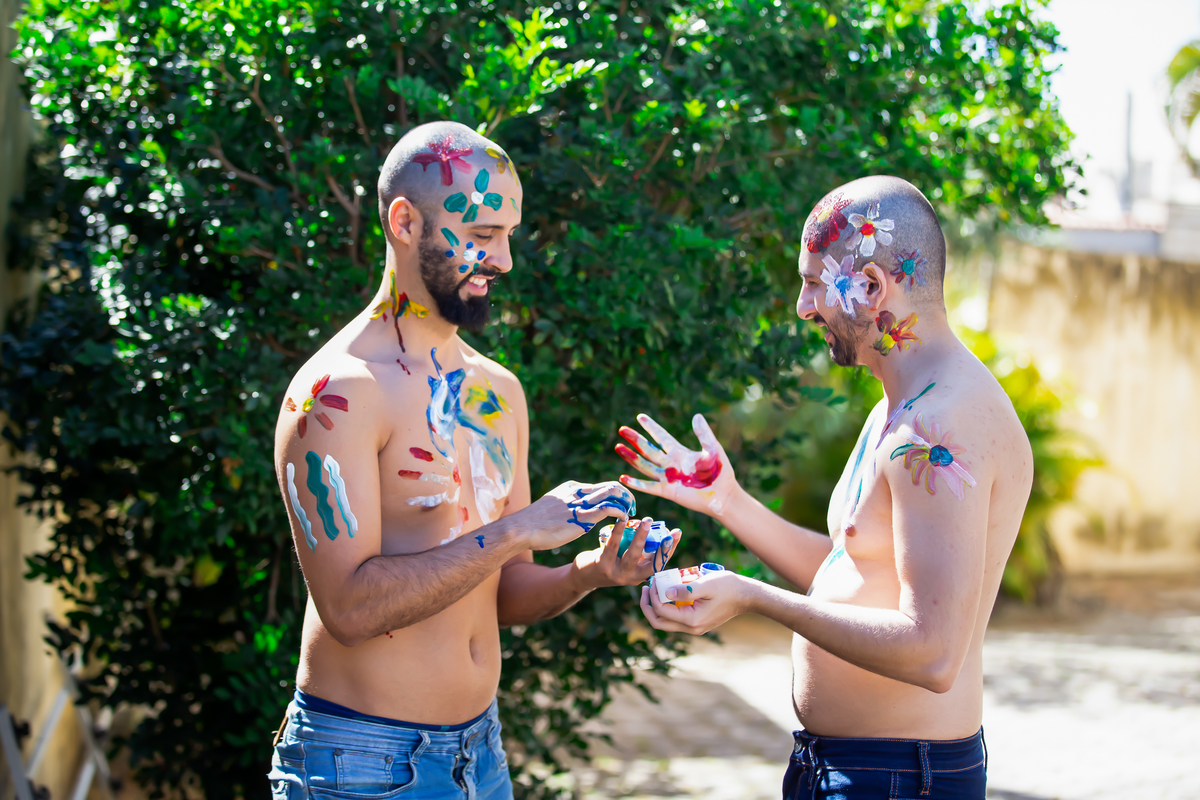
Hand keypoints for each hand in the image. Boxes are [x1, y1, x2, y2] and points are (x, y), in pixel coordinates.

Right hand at [518, 480, 635, 550]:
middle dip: (625, 495)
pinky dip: (620, 512)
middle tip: (632, 508)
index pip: (599, 486)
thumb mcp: (550, 509)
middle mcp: (577, 492)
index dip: (614, 494)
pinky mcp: (582, 517)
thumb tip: (572, 516)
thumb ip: (564, 508)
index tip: (621, 505)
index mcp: (571, 488)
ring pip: (612, 493)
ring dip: (626, 502)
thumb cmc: (532, 524)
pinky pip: (608, 509)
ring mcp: (580, 503)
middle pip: (610, 486)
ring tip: (632, 513)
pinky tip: (624, 520)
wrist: (521, 528)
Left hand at [573, 517, 681, 589]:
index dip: (670, 549)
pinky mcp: (603, 566)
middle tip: (670, 529)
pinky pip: (613, 546)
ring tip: (647, 521)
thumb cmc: (609, 563)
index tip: (677, 533)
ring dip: (641, 536)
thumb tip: (652, 529)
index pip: (659, 563)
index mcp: (640, 575)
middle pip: (650, 562)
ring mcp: (617, 573)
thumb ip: (638, 550)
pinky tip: (623, 521)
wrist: (584, 577)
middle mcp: (631, 577)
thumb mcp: (626, 561)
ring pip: (633, 554)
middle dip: (661, 546)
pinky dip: (619, 532)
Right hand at [616, 413, 737, 516]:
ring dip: (631, 457)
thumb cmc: (721, 472)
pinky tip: (623, 477)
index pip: (662, 437)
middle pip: (648, 449)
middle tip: (622, 429)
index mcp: (680, 453)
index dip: (651, 427)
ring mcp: (667, 478)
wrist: (724, 496)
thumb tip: (696, 416)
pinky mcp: (668, 491)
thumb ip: (704, 434)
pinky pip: (648, 486)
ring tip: (618, 447)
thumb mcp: (713, 449)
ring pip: (644, 465)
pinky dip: (636, 483)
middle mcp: (671, 464)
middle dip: (635, 439)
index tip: (640, 417)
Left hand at [638, 569, 751, 634]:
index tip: (654, 581)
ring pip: (665, 623)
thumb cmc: (728, 587)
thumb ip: (685, 589)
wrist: (746, 596)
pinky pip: (675, 618)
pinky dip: (667, 607)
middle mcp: (691, 628)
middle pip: (659, 623)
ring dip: (656, 607)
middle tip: (645, 588)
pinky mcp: (696, 622)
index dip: (653, 596)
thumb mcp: (706, 584)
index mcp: (692, 620)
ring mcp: (694, 627)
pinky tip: (668, 592)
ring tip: (654, 589)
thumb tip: (665, 592)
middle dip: (647, 606)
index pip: (661, 611)